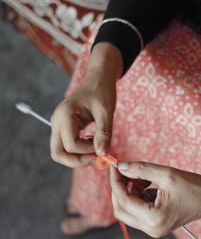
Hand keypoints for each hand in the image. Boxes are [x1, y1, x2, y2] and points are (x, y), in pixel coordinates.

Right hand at [50, 43, 122, 167]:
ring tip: (96, 151)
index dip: (88, 151)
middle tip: (96, 158)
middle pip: (58, 154)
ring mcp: (58, 125)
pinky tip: (93, 144)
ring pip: (60, 152)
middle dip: (77, 161)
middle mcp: (57, 121)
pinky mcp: (64, 127)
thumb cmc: (102, 90)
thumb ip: (104, 133)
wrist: (98, 77)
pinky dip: (78, 151)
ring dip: (78, 157)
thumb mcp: (106, 111)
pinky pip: (66, 145)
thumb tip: (103, 154)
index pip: (71, 145)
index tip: (103, 147)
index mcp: (65, 115)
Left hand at [110, 161, 200, 237]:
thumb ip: (140, 169)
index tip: (116, 165)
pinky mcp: (157, 225)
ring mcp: (154, 229)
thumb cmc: (195, 186)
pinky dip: (137, 197)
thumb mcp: (166, 174)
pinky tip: (147, 184)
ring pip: (127, 211)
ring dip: (128, 192)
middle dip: (119, 188)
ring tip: (141, 176)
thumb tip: (120, 166)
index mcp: (154, 218)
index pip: (123, 199)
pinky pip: (138, 212)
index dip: (116, 180)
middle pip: (120, 209)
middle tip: (124, 170)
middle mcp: (152, 228)